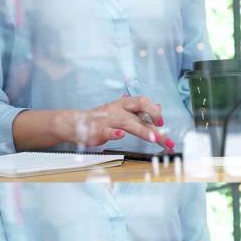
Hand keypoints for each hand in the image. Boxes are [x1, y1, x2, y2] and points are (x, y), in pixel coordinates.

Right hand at [55, 96, 175, 150]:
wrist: (75, 123)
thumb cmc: (102, 119)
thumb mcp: (123, 112)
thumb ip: (141, 112)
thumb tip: (158, 106)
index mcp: (124, 104)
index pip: (143, 101)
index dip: (154, 110)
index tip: (162, 122)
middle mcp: (118, 109)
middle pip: (139, 110)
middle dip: (154, 120)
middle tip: (165, 136)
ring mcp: (108, 120)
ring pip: (127, 122)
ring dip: (142, 130)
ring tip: (153, 138)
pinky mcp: (98, 131)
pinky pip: (106, 131)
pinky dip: (114, 133)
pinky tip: (120, 135)